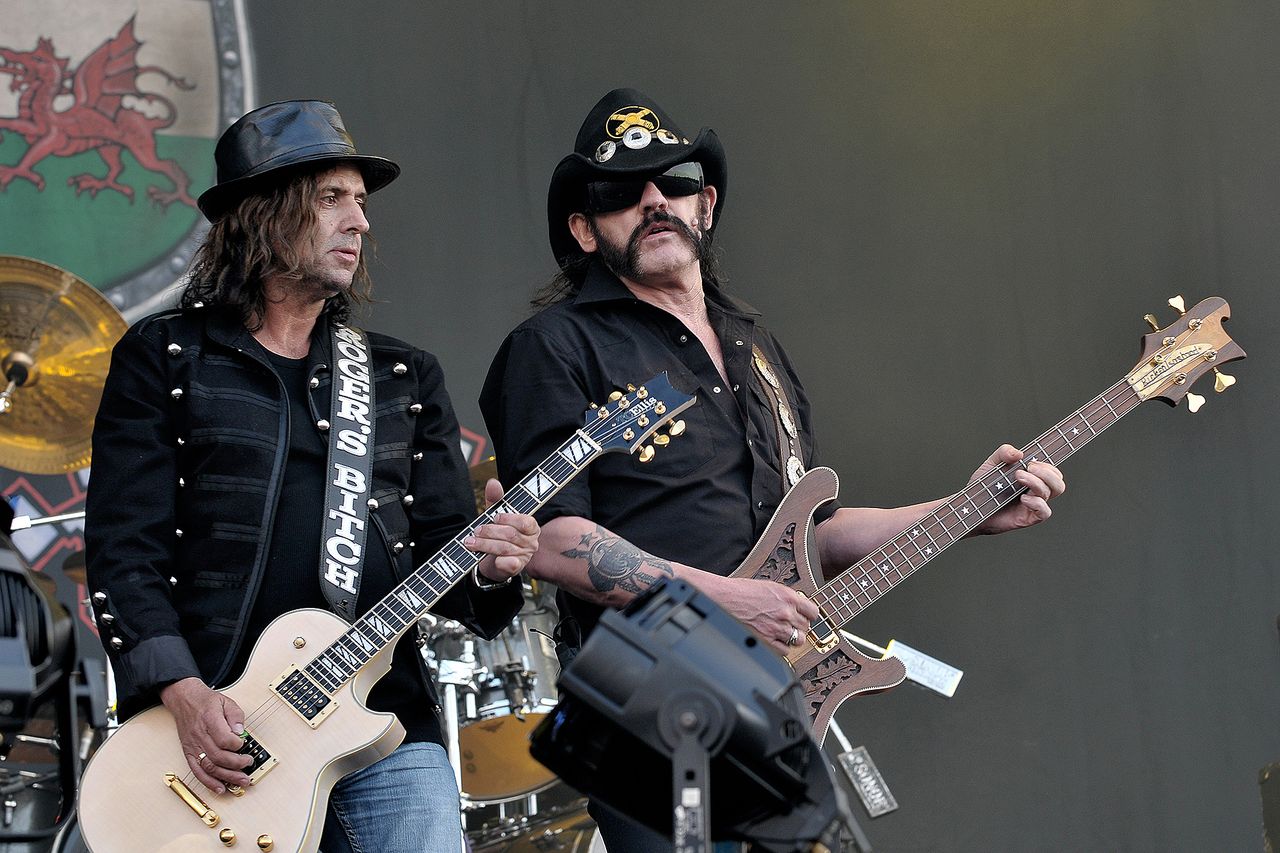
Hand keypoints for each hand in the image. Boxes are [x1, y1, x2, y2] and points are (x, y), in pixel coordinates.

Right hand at [160, 677, 251, 792]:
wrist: (184, 700)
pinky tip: (221, 788)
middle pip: (218, 756)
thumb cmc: (206, 702)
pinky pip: (197, 771)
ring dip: (226, 777)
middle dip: (236, 764)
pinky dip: (209, 782)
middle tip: (248, 764)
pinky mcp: (189, 753)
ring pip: (209, 767)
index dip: (236, 745)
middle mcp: (200, 735)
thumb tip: (241, 733)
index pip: (223, 738)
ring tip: (241, 781)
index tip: (244, 744)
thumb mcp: (226, 701)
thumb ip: (236, 716)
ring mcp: (193, 746)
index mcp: (209, 719)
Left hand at [467, 478, 539, 582]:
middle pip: (511, 535)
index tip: (495, 517)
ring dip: (485, 544)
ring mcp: (525, 556)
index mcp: (531, 526)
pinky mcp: (516, 568)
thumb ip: (496, 499)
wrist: (493, 561)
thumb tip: (493, 482)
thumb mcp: (495, 515)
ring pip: (505, 548)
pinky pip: (508, 563)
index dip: (509, 519)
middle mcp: (531, 541)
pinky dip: (497, 560)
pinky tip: (486, 557)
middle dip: (490, 532)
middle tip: (476, 530)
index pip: (526, 521)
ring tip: (471, 542)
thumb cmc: (498, 535)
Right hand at [703, 575, 819, 654]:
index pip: (813, 611)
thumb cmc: (741, 591)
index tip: (806, 617)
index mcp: (788, 597)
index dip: (809, 615)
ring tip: (783, 633)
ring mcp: (777, 628)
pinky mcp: (767, 640)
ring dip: (793, 638)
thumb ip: (786, 598)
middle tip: (790, 624)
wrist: (724, 598)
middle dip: (799, 626)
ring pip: (799, 640)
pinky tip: (776, 641)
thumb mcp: (770, 587)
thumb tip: (797, 606)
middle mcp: (785, 613)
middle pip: (806, 627)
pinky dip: (782, 647)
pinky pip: (785, 651)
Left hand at [969, 444, 1065, 533]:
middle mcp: (1036, 491)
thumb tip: (1019, 453)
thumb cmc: (983, 488)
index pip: (1052, 471)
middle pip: (1058, 483)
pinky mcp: (1028, 518)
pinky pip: (1045, 512)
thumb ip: (1003, 453)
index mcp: (1032, 478)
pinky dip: (1037, 503)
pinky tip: (1023, 498)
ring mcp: (1033, 505)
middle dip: (1047, 473)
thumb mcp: (991, 464)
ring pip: (1051, 493)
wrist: (971, 507)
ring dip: (1037, 482)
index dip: (1047, 466)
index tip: (1030, 461)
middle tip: (1028, 468)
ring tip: (1018, 477)